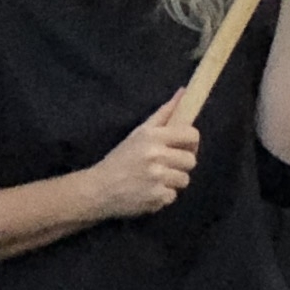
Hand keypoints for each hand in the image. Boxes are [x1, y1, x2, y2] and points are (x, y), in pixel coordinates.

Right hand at [85, 99, 200, 220]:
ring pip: (184, 179)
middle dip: (181, 164)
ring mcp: (157, 178)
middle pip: (191, 160)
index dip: (190, 142)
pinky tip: (149, 191)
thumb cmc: (120, 159)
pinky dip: (163, 196)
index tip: (182, 146)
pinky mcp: (156, 198)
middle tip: (165, 165)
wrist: (98, 189)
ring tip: (155, 179)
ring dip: (172, 181)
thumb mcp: (139, 133)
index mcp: (153, 137)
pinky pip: (173, 196)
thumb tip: (184, 92)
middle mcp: (156, 156)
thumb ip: (164, 114)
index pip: (191, 135)